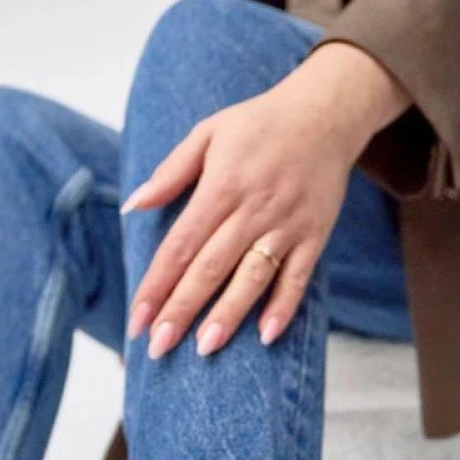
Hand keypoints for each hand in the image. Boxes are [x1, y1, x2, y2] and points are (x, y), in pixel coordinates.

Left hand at [122, 42, 409, 356]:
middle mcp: (253, 209)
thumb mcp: (206, 133)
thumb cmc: (258, 124)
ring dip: (228, 314)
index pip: (179, 245)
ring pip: (253, 277)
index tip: (137, 320)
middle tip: (158, 347)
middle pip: (210, 268)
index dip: (156, 285)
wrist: (326, 112)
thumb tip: (132, 205)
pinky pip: (299, 276)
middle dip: (182, 310)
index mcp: (221, 187)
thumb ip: (170, 172)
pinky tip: (266, 336)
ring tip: (204, 348)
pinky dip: (284, 306)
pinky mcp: (315, 234)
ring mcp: (287, 224)